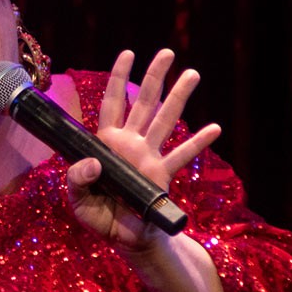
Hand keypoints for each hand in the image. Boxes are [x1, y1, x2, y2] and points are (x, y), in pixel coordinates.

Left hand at [65, 49, 220, 250]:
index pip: (112, 103)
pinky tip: (215, 128)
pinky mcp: (162, 176)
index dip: (119, 78)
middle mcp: (130, 144)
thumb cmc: (100, 216)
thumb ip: (77, 179)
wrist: (125, 239)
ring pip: (165, 121)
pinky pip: (182, 157)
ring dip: (179, 97)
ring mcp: (149, 158)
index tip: (128, 53)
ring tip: (193, 74)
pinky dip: (199, 143)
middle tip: (167, 52)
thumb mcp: (77, 199)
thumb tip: (93, 163)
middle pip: (144, 103)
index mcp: (107, 144)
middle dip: (155, 76)